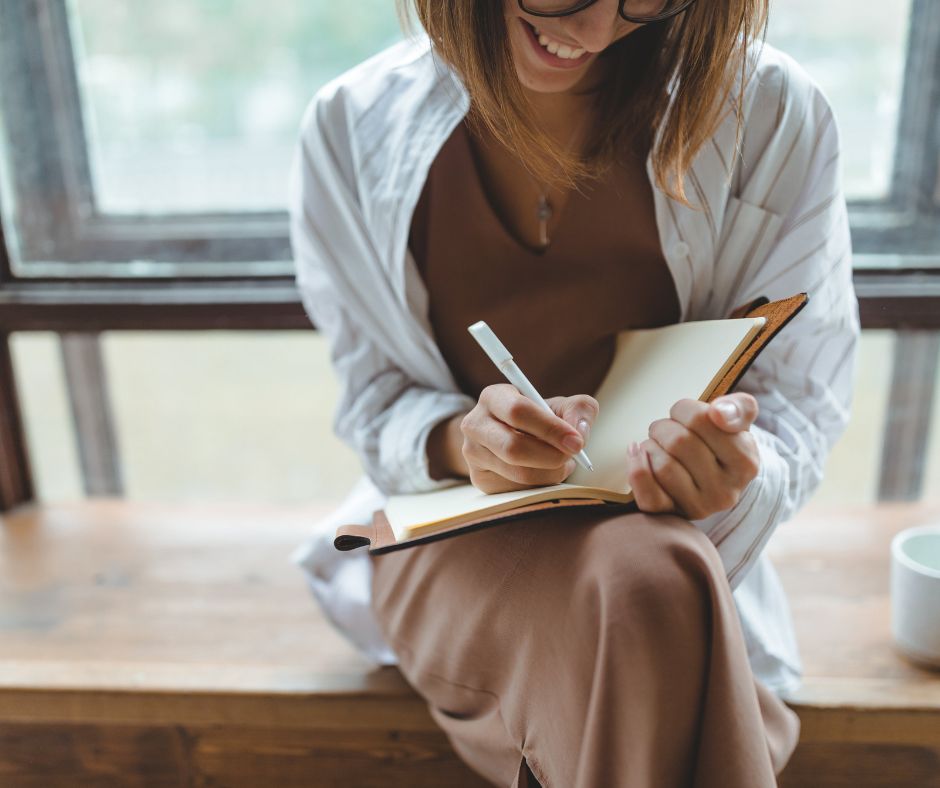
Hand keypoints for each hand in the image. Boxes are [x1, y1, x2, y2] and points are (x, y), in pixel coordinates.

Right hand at [460, 384, 598, 493]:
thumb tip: (579, 432)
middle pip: (513, 448)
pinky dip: (541, 485)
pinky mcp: (480, 479)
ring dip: (550, 472)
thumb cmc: (541, 419)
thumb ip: (579, 410)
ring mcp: (473, 454)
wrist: (513, 436)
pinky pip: (517, 491)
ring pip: (518, 474)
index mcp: (493, 397)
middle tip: (573, 456)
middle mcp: (475, 424)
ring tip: (562, 462)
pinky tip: (544, 472)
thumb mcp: (562, 406)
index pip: (518, 411)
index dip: (550, 428)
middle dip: (551, 456)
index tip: (577, 442)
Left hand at [627, 393, 760, 519]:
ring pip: (662, 465)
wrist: (712, 479)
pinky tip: (637, 453)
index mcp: (746, 463)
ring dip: (651, 445)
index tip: (684, 412)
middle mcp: (726, 491)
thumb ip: (737, 407)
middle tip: (666, 428)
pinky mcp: (673, 515)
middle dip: (664, 426)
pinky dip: (637, 469)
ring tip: (657, 444)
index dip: (684, 409)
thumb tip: (718, 413)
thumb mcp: (737, 421)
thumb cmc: (721, 443)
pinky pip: (647, 494)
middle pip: (678, 441)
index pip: (701, 420)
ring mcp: (699, 507)